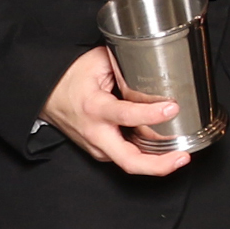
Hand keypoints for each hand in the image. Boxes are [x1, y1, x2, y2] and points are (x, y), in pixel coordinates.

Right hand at [42, 47, 191, 176]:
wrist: (47, 95)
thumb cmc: (71, 79)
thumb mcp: (99, 63)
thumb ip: (128, 65)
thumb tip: (158, 67)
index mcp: (94, 108)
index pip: (125, 115)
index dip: (151, 115)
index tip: (172, 108)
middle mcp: (95, 133)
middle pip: (128, 161)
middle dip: (158, 165)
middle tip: (182, 158)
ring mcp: (97, 147)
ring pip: (129, 163)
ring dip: (156, 163)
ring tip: (180, 155)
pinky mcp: (101, 152)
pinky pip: (127, 157)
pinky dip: (147, 156)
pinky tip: (165, 150)